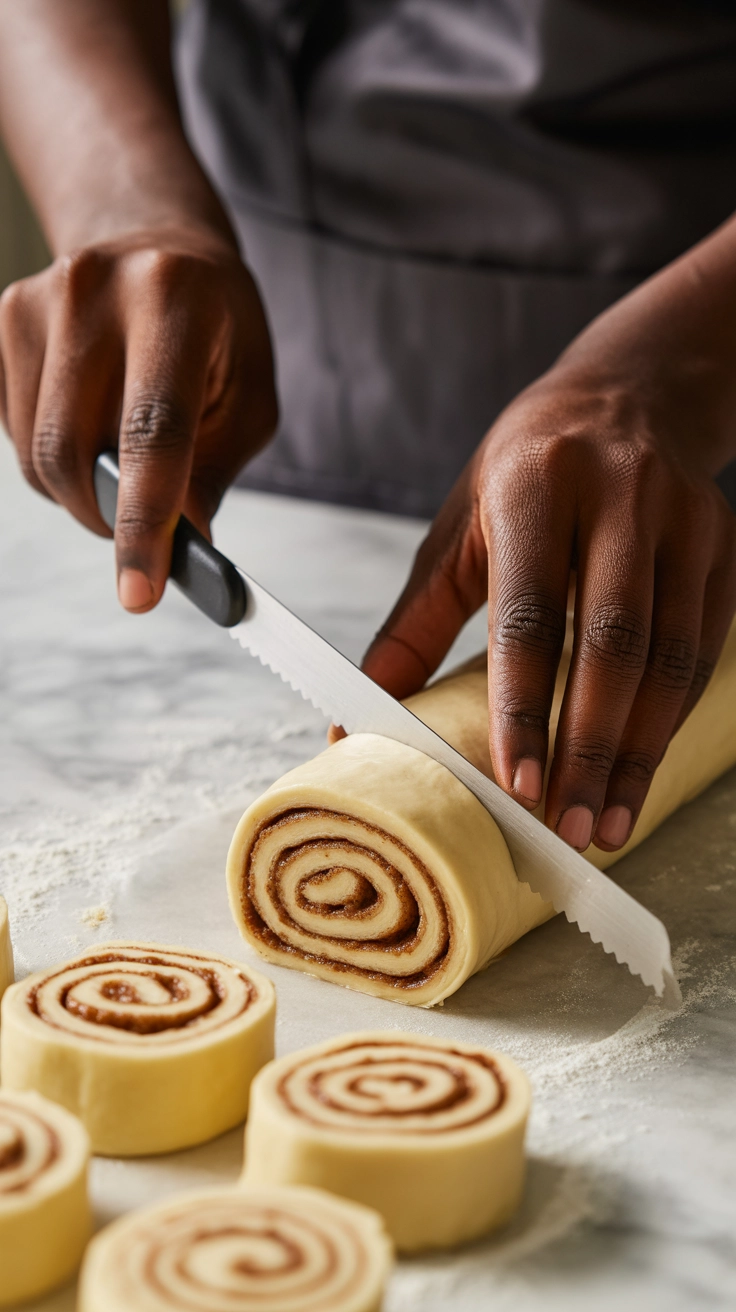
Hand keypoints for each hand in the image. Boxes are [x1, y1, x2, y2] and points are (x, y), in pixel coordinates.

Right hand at [0, 227, 276, 610]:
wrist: (159, 246)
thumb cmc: (217, 331)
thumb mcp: (248, 397)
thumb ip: (213, 473)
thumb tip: (180, 546)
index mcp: (173, 300)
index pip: (151, 433)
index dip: (145, 522)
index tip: (141, 594)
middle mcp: (94, 289)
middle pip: (76, 453)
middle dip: (108, 519)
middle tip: (143, 537)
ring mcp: (38, 300)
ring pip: (38, 453)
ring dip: (82, 494)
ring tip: (124, 470)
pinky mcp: (3, 320)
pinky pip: (14, 434)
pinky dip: (54, 463)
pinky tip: (91, 435)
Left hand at [360, 361, 735, 852]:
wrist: (632, 392)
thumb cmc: (528, 470)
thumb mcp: (460, 526)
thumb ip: (416, 621)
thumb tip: (362, 709)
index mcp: (535, 486)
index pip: (530, 612)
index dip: (525, 706)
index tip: (517, 783)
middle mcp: (619, 496)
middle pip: (612, 644)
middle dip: (591, 748)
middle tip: (570, 829)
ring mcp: (684, 520)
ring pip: (669, 657)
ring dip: (639, 750)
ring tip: (609, 822)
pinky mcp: (724, 547)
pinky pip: (703, 648)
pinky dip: (672, 718)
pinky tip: (643, 768)